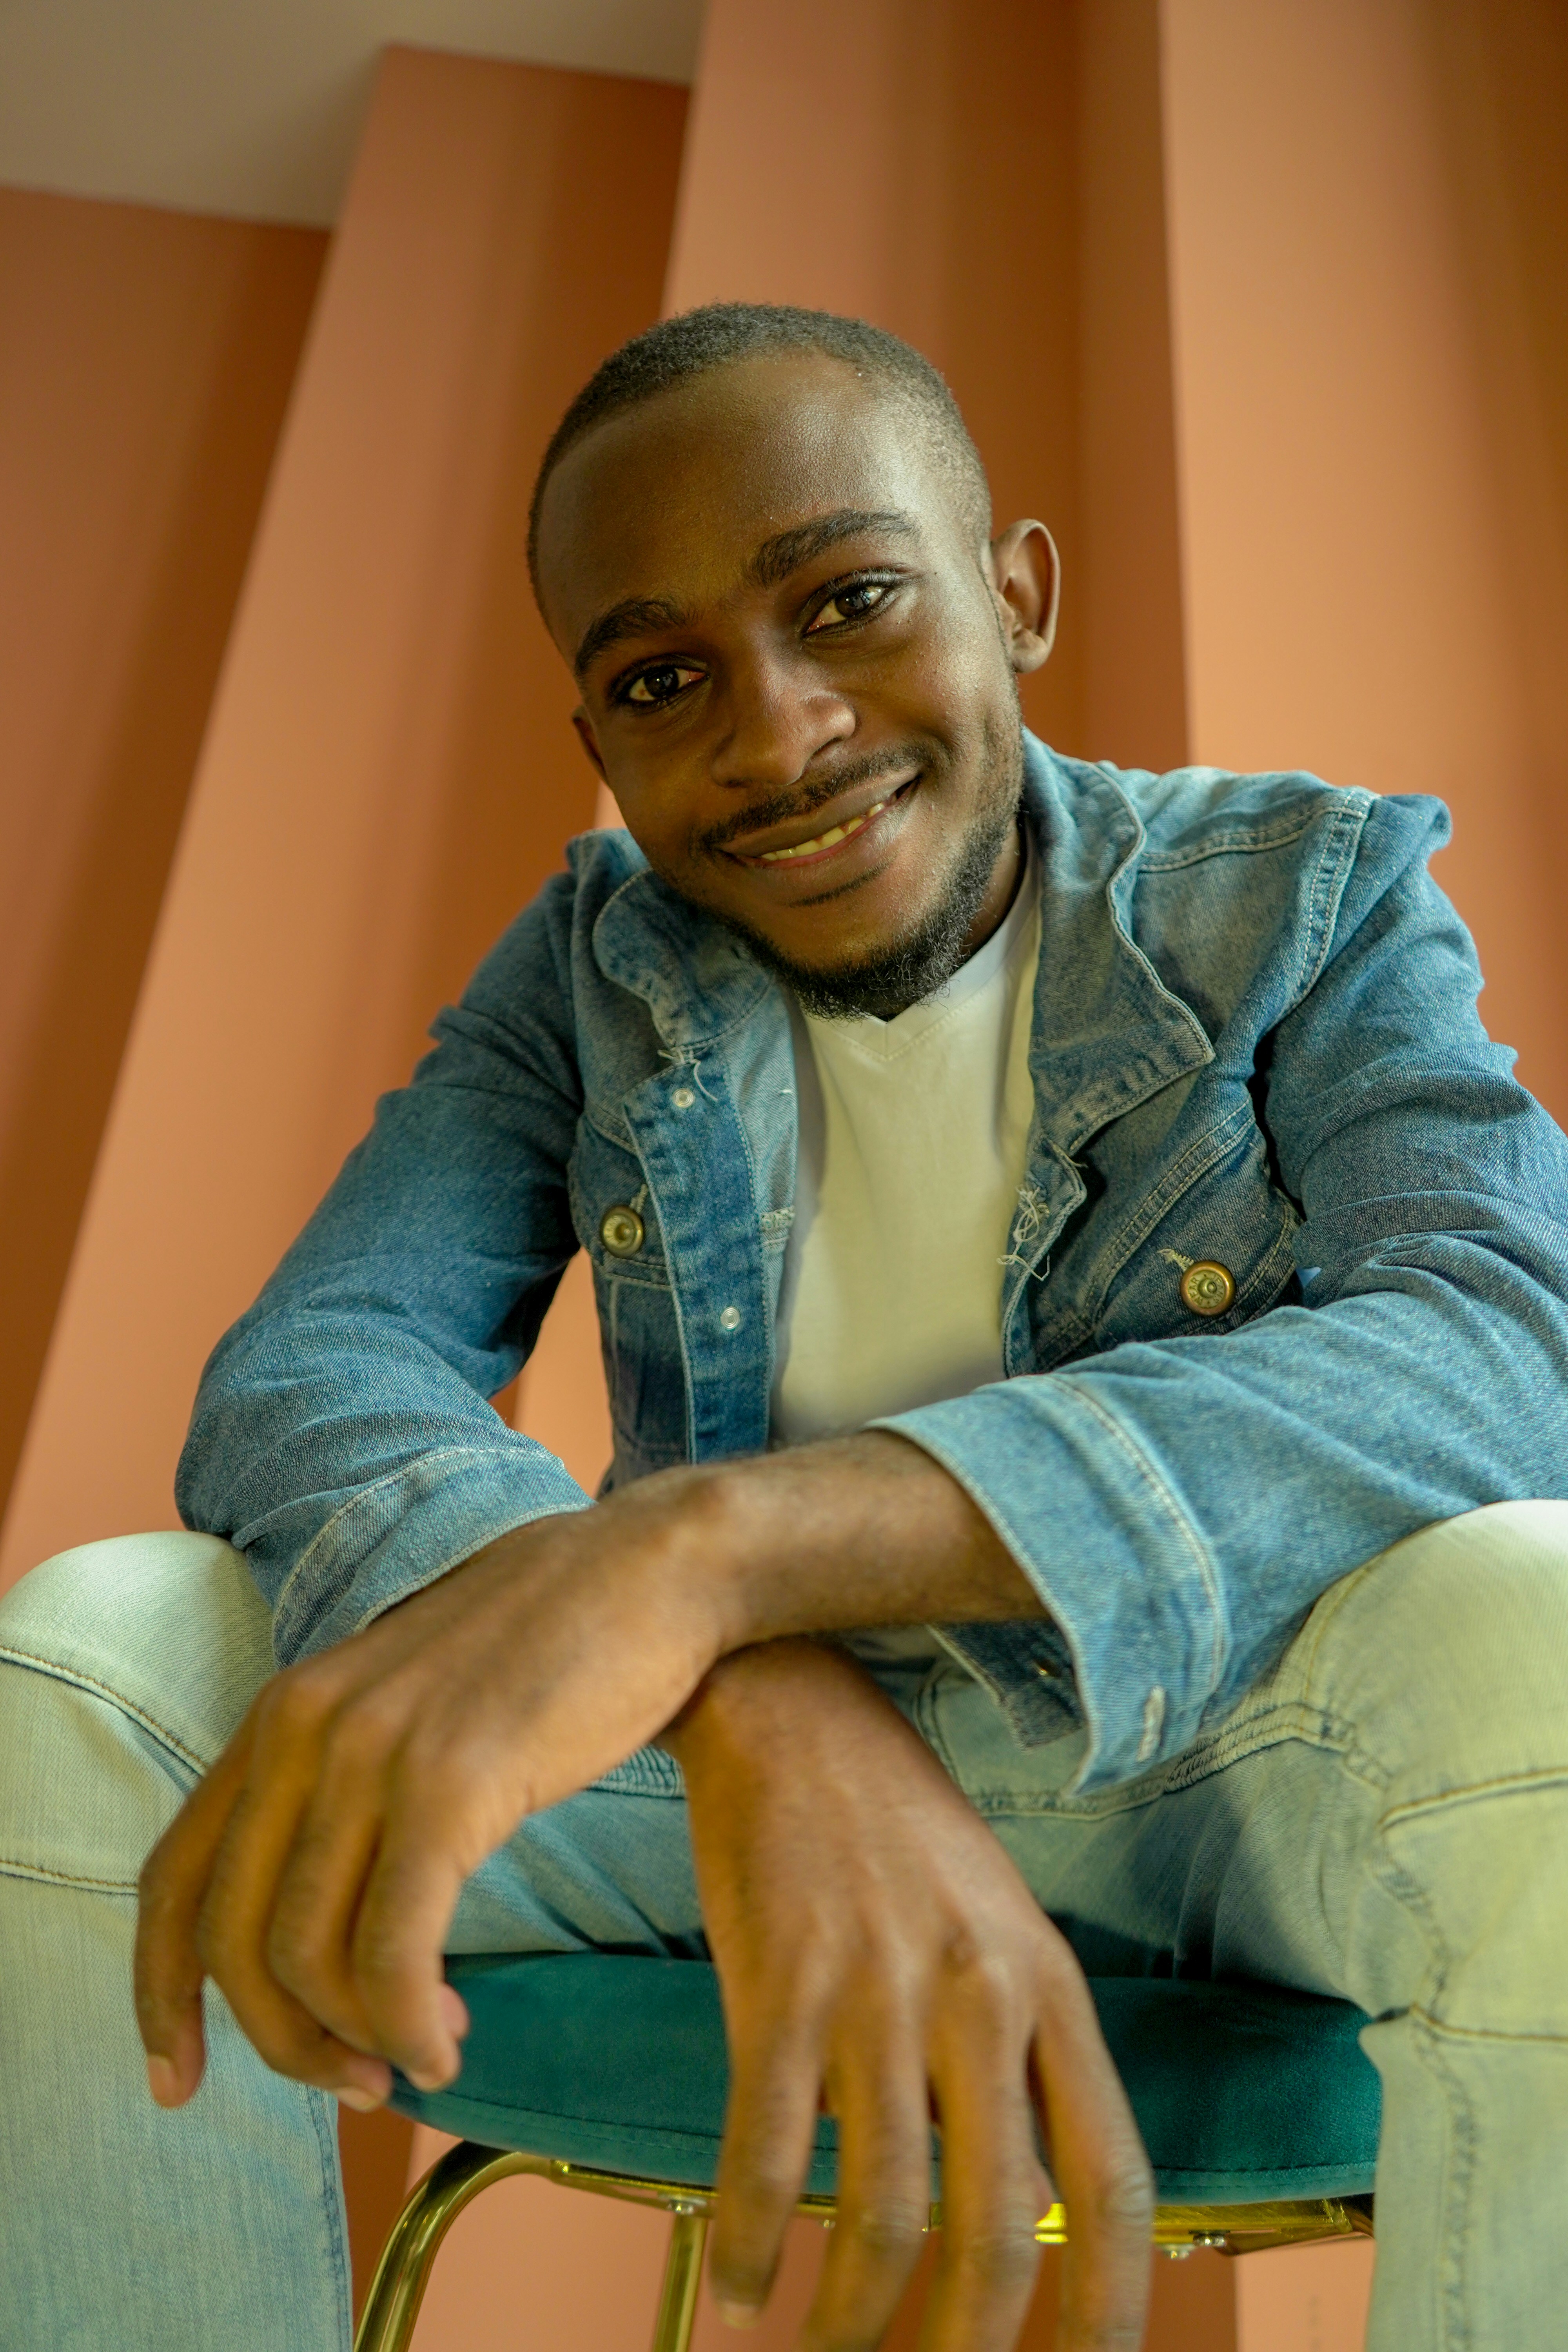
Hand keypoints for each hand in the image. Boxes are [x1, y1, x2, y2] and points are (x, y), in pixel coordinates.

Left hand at [135, 1434, 1043, 2113]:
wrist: (655, 1568)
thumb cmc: (553, 1645)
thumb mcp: (414, 1702)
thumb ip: (351, 1782)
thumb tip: (327, 1910)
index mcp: (286, 1710)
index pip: (174, 1876)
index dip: (158, 1993)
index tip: (177, 2081)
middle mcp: (305, 1726)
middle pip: (231, 1938)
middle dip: (278, 2041)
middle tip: (352, 2086)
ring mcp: (374, 1752)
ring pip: (306, 1957)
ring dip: (353, 2040)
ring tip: (418, 2057)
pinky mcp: (451, 1784)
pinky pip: (392, 1951)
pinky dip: (408, 2024)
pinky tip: (446, 2044)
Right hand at [665, 1641, 1152, 2351]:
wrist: (792, 1713)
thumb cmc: (894, 1830)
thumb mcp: (995, 1925)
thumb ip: (1016, 2052)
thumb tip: (1015, 2205)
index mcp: (1049, 1986)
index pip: (1110, 2181)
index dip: (1112, 2306)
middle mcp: (979, 1997)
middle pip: (1000, 2229)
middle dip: (969, 2349)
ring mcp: (879, 1990)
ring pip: (886, 2212)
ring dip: (850, 2319)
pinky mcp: (782, 1983)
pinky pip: (770, 2153)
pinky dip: (754, 2243)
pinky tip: (739, 2289)